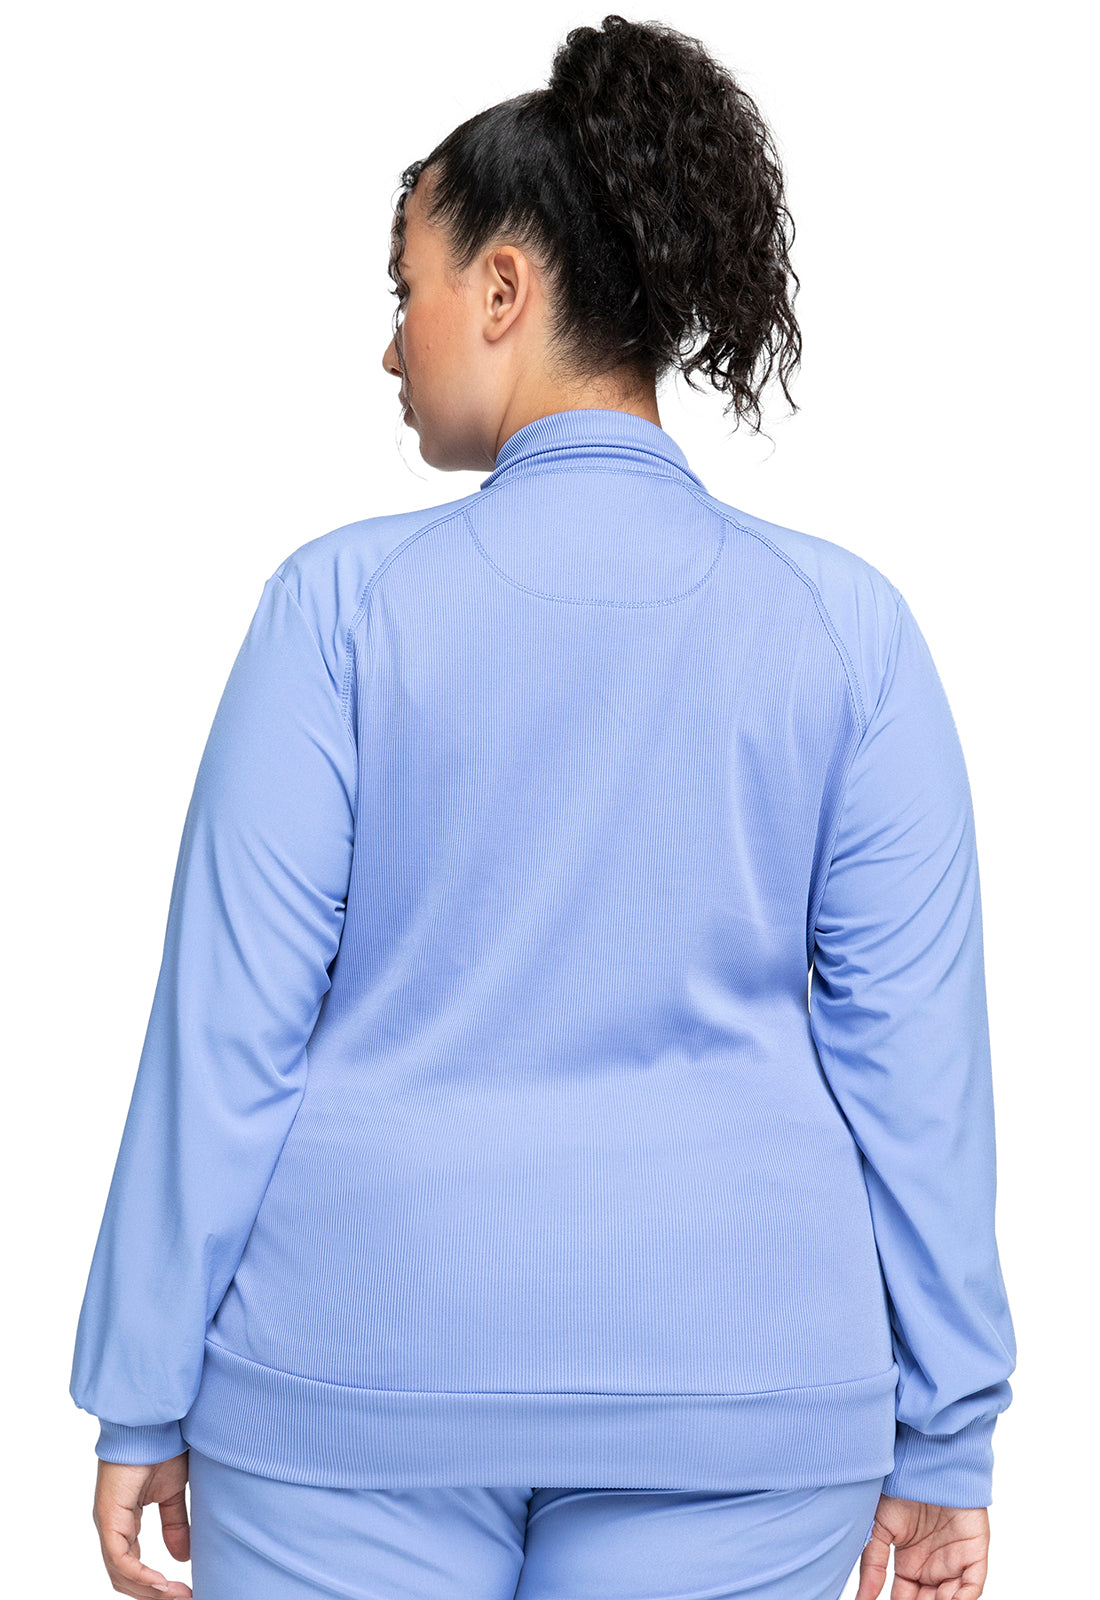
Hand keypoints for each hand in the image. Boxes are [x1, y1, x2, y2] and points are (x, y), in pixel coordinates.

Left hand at [92, 1452, 192, 1597]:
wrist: (154, 1423)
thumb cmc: (161, 1448)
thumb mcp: (173, 1495)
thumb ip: (175, 1525)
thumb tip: (182, 1557)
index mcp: (123, 1522)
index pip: (132, 1566)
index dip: (155, 1585)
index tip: (184, 1591)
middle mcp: (112, 1527)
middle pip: (125, 1577)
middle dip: (153, 1594)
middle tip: (184, 1598)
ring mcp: (107, 1523)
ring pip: (121, 1573)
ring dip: (149, 1590)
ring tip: (177, 1595)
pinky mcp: (108, 1517)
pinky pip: (121, 1558)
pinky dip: (140, 1575)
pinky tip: (161, 1583)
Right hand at [855, 1494, 989, 1599]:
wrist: (924, 1462)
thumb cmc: (899, 1486)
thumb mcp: (879, 1527)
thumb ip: (873, 1564)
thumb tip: (862, 1598)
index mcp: (909, 1563)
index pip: (905, 1598)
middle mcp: (933, 1566)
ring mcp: (955, 1561)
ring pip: (951, 1598)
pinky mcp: (974, 1553)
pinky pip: (972, 1586)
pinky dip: (963, 1599)